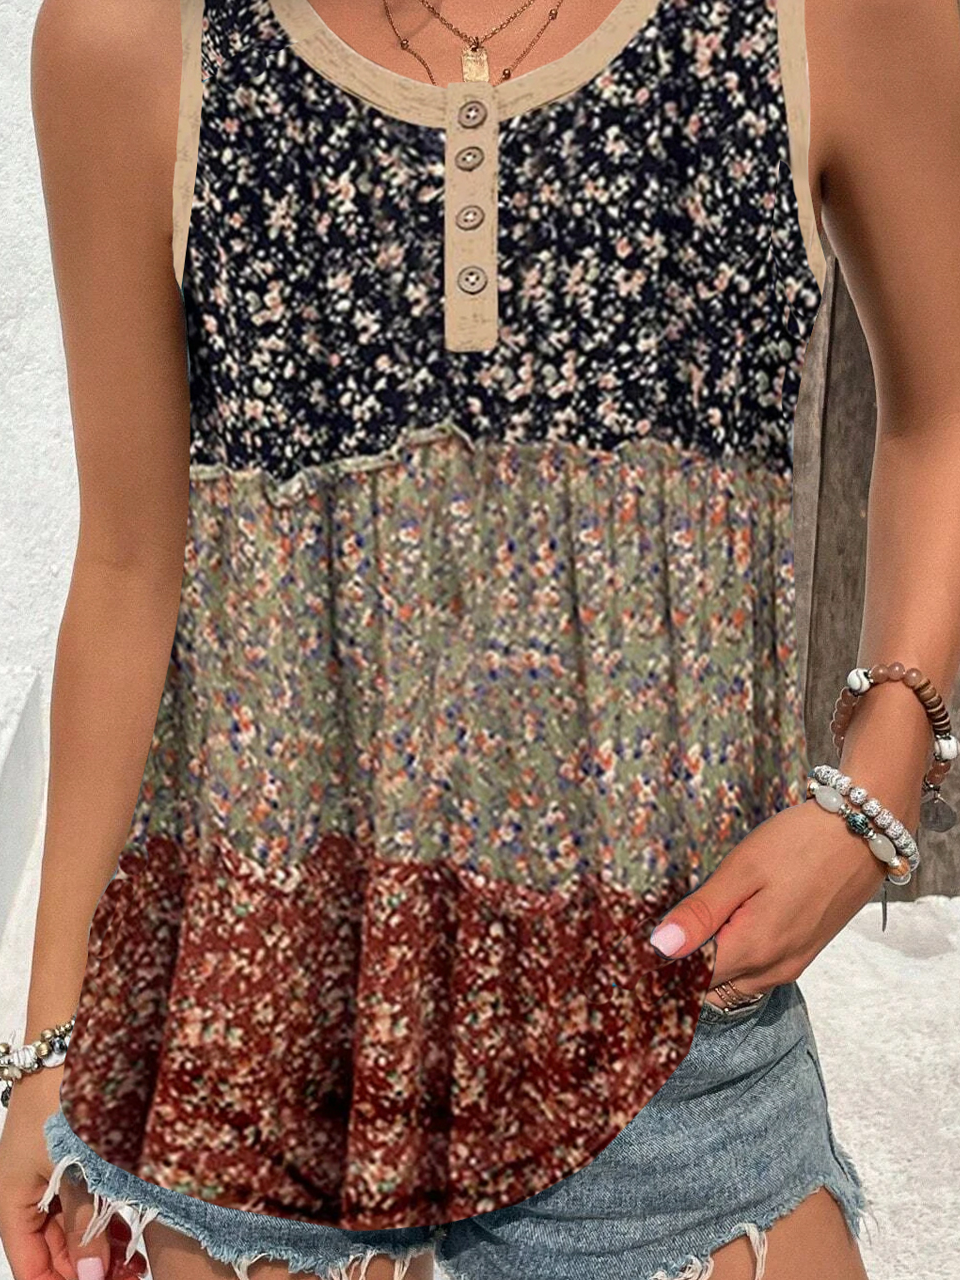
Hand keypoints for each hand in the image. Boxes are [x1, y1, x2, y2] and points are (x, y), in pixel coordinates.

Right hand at [0, 1070, 143, 1278]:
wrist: (75, 1042)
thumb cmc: (65, 1102)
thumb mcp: (76, 1169)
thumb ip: (83, 1225)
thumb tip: (88, 1279)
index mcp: (12, 1199)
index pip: (29, 1266)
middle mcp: (29, 1190)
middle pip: (52, 1252)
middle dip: (85, 1271)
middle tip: (129, 1279)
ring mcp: (53, 1173)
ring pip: (73, 1229)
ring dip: (100, 1251)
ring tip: (136, 1266)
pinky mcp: (78, 1156)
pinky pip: (86, 1202)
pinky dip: (106, 1221)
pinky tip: (133, 1236)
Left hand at [648, 791, 891, 1008]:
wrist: (864, 832)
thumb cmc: (800, 843)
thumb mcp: (742, 870)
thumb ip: (701, 913)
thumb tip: (659, 948)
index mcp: (754, 949)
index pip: (690, 982)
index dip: (659, 969)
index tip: (635, 951)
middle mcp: (774, 969)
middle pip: (710, 991)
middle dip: (679, 974)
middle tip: (653, 939)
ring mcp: (792, 964)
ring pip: (733, 986)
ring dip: (706, 969)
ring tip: (685, 930)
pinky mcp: (802, 953)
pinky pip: (756, 973)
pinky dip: (731, 961)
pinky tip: (720, 930)